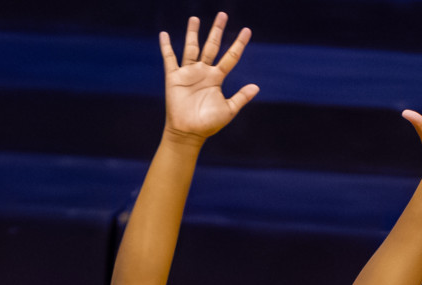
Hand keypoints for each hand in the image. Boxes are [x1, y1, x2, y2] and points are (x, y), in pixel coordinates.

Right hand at [159, 13, 258, 141]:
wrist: (188, 133)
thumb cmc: (208, 124)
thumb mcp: (228, 110)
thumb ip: (241, 97)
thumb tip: (256, 87)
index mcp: (217, 78)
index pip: (231, 57)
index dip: (239, 44)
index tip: (247, 30)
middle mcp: (203, 71)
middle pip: (211, 46)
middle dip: (217, 30)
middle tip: (222, 14)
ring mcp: (189, 73)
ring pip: (192, 48)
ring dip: (193, 33)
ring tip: (195, 18)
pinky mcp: (174, 77)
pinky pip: (169, 58)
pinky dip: (166, 46)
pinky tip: (164, 34)